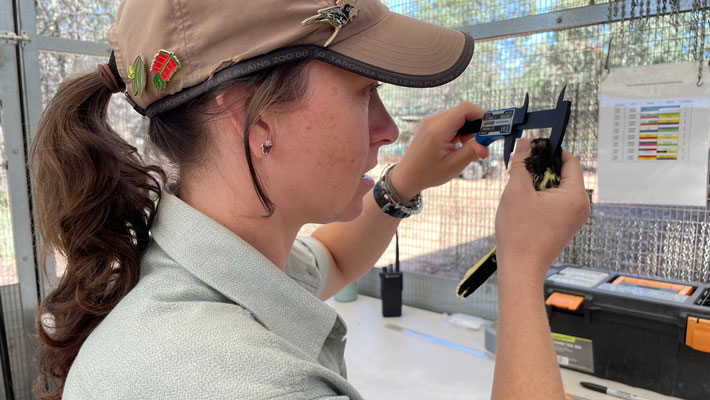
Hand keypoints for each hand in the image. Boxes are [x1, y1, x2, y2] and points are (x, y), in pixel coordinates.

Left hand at [387, 102, 488, 199]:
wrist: (407, 176)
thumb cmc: (428, 173)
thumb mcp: (453, 165)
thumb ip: (471, 152)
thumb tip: (486, 146)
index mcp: (438, 130)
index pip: (465, 109)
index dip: (481, 115)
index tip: (490, 129)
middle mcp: (433, 120)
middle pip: (463, 110)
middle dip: (476, 123)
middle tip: (481, 140)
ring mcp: (430, 121)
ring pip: (458, 114)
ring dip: (467, 126)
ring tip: (466, 144)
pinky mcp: (431, 124)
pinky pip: (450, 119)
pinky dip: (459, 128)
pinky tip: (458, 143)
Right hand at [495, 138, 589, 286]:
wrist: (520, 268)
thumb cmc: (520, 235)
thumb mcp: (516, 191)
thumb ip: (521, 164)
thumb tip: (524, 144)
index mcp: (575, 195)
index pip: (570, 160)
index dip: (550, 151)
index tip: (533, 148)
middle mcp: (581, 206)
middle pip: (564, 174)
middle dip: (541, 169)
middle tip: (521, 171)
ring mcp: (574, 218)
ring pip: (558, 189)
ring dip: (539, 185)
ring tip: (520, 192)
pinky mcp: (565, 226)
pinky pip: (556, 203)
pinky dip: (541, 198)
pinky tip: (524, 206)